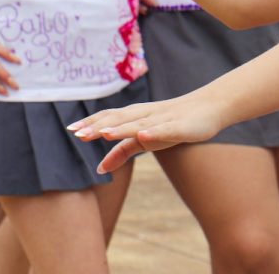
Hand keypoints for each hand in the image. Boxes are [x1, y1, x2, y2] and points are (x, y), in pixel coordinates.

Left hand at [67, 94, 222, 172]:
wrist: (208, 108)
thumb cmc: (173, 123)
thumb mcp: (145, 140)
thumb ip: (122, 152)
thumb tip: (99, 169)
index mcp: (136, 116)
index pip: (110, 118)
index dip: (91, 123)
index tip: (71, 129)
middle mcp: (146, 115)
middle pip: (120, 119)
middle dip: (99, 126)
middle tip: (78, 134)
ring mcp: (163, 119)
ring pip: (139, 123)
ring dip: (121, 128)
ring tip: (104, 133)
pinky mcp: (180, 126)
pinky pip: (165, 129)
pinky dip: (153, 131)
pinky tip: (143, 135)